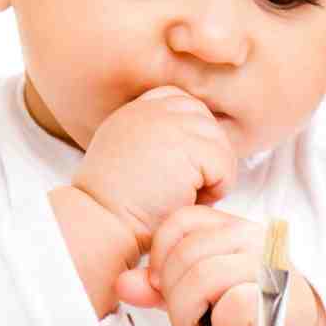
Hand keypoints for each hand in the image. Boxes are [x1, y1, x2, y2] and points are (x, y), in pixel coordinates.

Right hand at [72, 88, 235, 251]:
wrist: (101, 221)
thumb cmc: (114, 206)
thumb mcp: (126, 156)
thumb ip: (154, 139)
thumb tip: (193, 144)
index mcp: (135, 111)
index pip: (182, 103)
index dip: (191, 136)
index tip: (182, 167)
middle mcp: (151, 110)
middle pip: (205, 121)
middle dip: (206, 155)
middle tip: (188, 187)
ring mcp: (169, 124)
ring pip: (219, 143)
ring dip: (212, 174)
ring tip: (187, 196)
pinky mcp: (187, 146)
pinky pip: (224, 165)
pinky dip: (217, 189)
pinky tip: (191, 202)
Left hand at [115, 206, 320, 325]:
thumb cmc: (246, 314)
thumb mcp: (197, 295)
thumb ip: (160, 287)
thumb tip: (123, 284)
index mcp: (234, 228)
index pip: (183, 220)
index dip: (160, 254)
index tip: (158, 284)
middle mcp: (254, 238)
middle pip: (187, 253)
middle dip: (170, 293)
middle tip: (179, 317)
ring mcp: (268, 265)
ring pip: (202, 277)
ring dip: (187, 312)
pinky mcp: (276, 297)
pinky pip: (230, 305)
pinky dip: (219, 325)